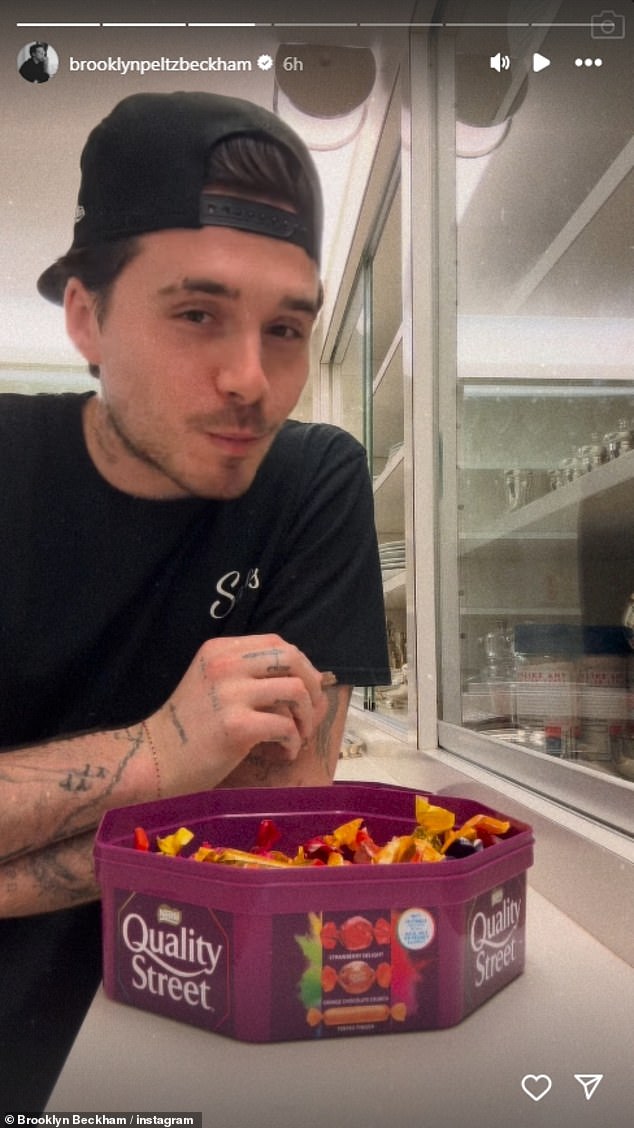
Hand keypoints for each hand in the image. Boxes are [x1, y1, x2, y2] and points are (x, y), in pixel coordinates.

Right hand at [147, 634, 328, 795]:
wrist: (156, 759)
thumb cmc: (189, 727)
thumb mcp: (211, 682)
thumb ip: (245, 672)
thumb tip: (302, 677)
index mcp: (219, 650)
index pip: (276, 642)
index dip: (300, 664)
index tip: (305, 688)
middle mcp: (225, 664)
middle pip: (292, 658)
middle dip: (312, 686)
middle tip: (310, 712)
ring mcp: (230, 694)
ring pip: (296, 690)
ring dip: (307, 716)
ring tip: (298, 735)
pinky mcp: (236, 726)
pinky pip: (286, 726)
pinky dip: (294, 742)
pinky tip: (284, 752)